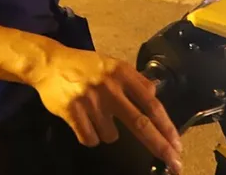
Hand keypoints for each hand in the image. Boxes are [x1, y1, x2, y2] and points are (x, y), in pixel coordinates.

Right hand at [29, 45, 182, 173]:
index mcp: (122, 73)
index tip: (176, 143)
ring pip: (111, 136)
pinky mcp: (73, 113)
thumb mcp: (112, 65)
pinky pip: (91, 139)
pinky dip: (90, 134)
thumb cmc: (84, 66)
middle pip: (140, 124)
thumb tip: (155, 96)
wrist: (48, 63)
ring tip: (95, 114)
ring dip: (107, 131)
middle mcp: (109, 86)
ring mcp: (90, 101)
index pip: (151, 104)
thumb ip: (134, 80)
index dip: (166, 125)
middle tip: (175, 163)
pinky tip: (83, 119)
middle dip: (160, 146)